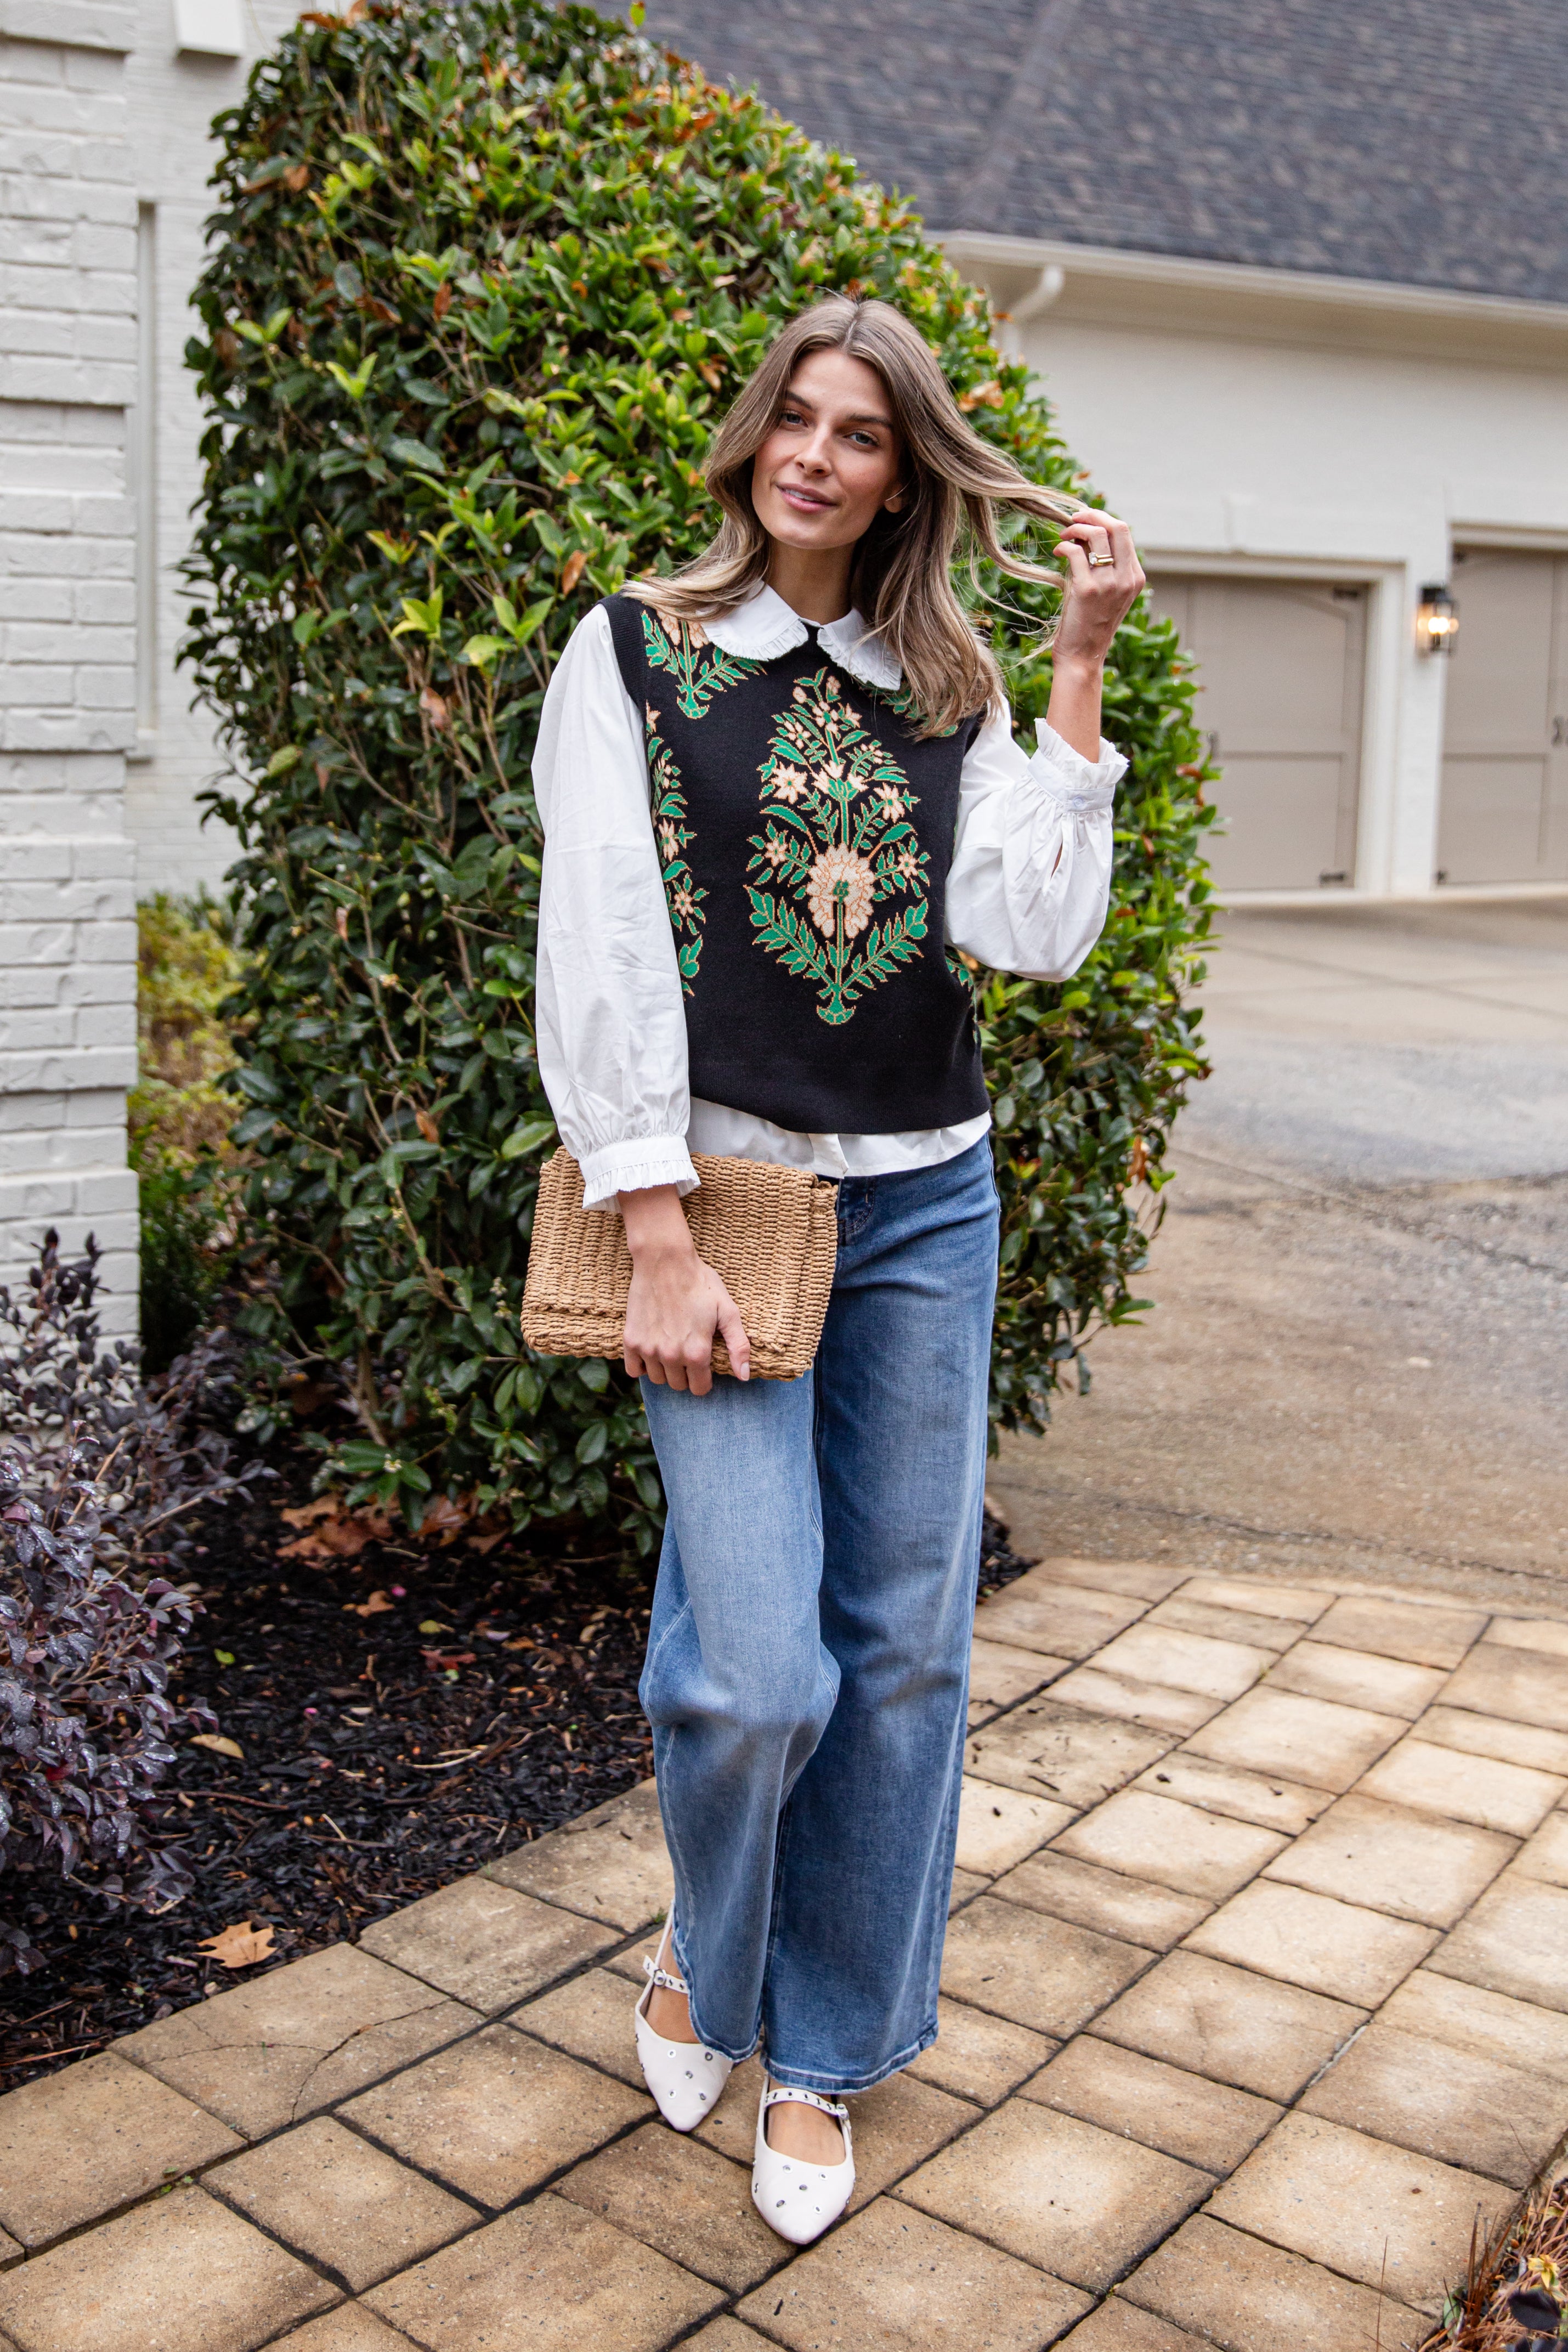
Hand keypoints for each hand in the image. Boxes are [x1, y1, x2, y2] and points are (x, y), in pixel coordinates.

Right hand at [619, 1184, 749, 1392]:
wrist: (665, 1261)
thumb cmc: (700, 1283)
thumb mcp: (728, 1311)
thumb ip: (738, 1346)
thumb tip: (744, 1376)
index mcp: (697, 1352)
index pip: (700, 1388)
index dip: (705, 1379)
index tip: (704, 1364)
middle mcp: (671, 1356)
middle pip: (679, 1385)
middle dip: (686, 1374)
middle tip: (688, 1351)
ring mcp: (649, 1349)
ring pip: (658, 1379)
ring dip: (665, 1370)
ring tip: (671, 1347)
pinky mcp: (631, 1340)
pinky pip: (633, 1370)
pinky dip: (642, 1366)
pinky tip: (652, 1350)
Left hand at [1044, 510, 1145, 758]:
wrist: (1082, 657)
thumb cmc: (1089, 624)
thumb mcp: (1107, 593)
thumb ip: (1107, 566)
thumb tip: (1089, 533)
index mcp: (1135, 577)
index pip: (1124, 532)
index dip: (1102, 518)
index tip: (1084, 519)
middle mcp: (1127, 579)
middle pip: (1116, 526)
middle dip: (1091, 515)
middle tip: (1072, 519)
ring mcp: (1109, 584)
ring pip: (1096, 535)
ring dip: (1075, 529)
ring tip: (1063, 538)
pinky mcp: (1088, 590)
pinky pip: (1075, 553)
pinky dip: (1064, 547)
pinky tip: (1057, 552)